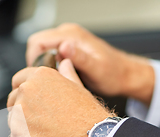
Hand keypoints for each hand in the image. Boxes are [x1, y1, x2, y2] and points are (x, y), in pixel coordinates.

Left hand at [7, 59, 112, 136]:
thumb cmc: (88, 116)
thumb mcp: (79, 88)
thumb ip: (66, 75)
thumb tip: (64, 65)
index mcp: (39, 77)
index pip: (18, 80)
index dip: (23, 90)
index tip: (27, 99)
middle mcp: (26, 92)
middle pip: (13, 100)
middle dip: (22, 108)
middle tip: (40, 119)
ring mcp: (20, 115)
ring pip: (13, 120)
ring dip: (23, 126)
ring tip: (45, 132)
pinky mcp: (18, 136)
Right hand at [26, 23, 154, 105]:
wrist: (125, 74)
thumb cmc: (113, 74)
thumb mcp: (97, 70)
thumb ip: (80, 58)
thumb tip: (64, 47)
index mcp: (72, 36)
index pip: (37, 42)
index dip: (33, 61)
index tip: (39, 77)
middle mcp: (68, 33)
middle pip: (36, 45)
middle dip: (37, 64)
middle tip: (48, 81)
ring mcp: (68, 39)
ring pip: (42, 50)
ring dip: (44, 65)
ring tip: (57, 79)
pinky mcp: (69, 47)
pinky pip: (50, 53)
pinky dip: (50, 65)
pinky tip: (61, 76)